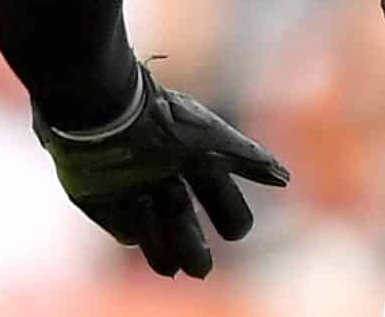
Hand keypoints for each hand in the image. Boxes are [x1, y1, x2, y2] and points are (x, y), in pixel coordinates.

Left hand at [37, 64, 288, 277]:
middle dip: (194, 243)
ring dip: (168, 247)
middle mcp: (162, 172)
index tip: (237, 233)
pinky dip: (136, 230)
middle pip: (183, 216)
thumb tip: (285, 178)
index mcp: (191, 156)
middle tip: (203, 271)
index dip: (228, 211)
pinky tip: (142, 224)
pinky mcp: (99, 197)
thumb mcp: (215, 140)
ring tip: (182, 270)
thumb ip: (249, 159)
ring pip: (155, 227)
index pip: (216, 190)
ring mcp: (131, 186)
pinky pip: (121, 226)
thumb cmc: (165, 122)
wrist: (108, 112)